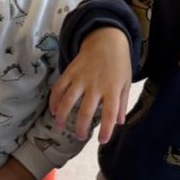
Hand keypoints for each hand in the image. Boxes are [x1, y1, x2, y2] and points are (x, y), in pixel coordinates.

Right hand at [50, 27, 131, 142]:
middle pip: (86, 111)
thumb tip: (119, 123)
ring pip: (68, 101)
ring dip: (62, 116)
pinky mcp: (70, 72)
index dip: (106, 129)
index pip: (110, 113)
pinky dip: (54, 101)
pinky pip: (58, 88)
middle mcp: (96, 85)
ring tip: (60, 126)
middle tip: (80, 136)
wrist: (106, 39)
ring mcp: (81, 78)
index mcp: (112, 89)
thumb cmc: (118, 63)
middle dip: (81, 127)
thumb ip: (122, 102)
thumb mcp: (125, 82)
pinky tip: (53, 111)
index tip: (102, 141)